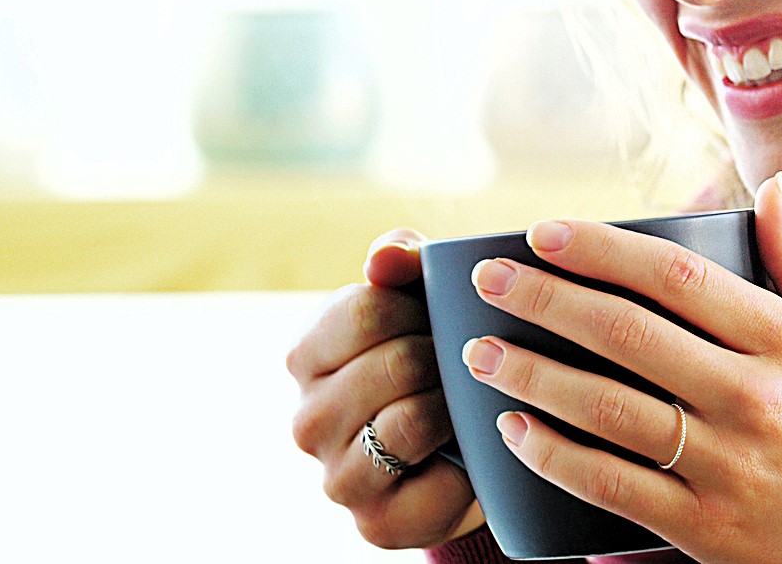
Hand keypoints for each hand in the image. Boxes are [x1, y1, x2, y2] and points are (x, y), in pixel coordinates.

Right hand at [287, 229, 485, 549]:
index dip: (423, 307)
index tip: (447, 313)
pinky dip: (469, 462)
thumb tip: (386, 257)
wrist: (466, 443)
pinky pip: (437, 482)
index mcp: (307, 355)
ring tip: (472, 396)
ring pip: (410, 421)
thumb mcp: (422, 294)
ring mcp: (336, 478)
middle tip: (474, 357)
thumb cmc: (438, 351)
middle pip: (393, 364)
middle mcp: (306, 420)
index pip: (364, 311)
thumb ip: (402, 259)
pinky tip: (475, 448)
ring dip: (457, 404)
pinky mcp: (376, 525)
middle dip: (447, 355)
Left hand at [461, 173, 781, 563]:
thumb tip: (766, 184)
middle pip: (627, 334)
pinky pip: (610, 486)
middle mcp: (754, 398)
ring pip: (607, 410)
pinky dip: (554, 457)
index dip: (601, 249)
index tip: (543, 232)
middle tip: (487, 281)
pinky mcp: (702, 527)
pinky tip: (514, 432)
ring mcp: (725, 466)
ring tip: (478, 352)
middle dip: (544, 300)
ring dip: (531, 377)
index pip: (678, 277)